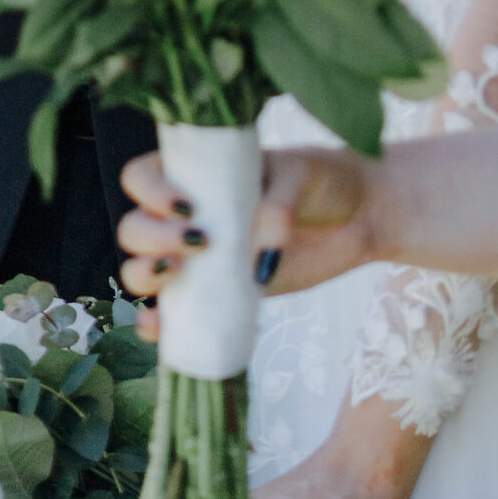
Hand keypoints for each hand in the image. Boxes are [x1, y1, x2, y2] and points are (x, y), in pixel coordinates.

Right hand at [118, 146, 378, 316]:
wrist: (361, 217)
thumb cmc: (326, 180)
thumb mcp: (302, 176)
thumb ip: (278, 207)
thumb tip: (258, 257)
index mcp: (200, 171)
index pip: (144, 175)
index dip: (149, 190)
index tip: (185, 206)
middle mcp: (190, 212)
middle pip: (135, 226)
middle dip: (151, 238)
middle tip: (199, 243)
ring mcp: (201, 257)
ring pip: (143, 268)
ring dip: (145, 276)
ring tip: (177, 275)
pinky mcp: (219, 294)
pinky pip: (175, 312)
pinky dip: (158, 323)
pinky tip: (159, 327)